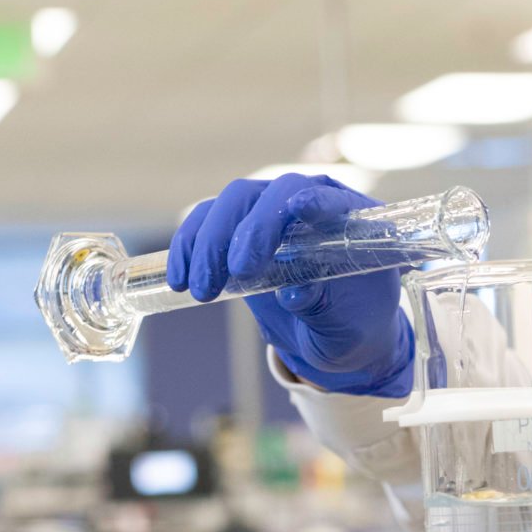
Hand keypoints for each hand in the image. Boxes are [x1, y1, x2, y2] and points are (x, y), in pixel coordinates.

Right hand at [168, 174, 413, 397]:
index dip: (316, 200)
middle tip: (238, 272)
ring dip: (210, 243)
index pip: (330, 198)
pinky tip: (180, 279)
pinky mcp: (236, 228)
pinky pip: (204, 222)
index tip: (300, 209)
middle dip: (249, 230)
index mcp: (348, 220)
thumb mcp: (346, 329)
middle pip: (271, 195)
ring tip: (201, 290)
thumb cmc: (351, 327)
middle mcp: (306, 202)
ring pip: (230, 203)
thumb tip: (293, 294)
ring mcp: (268, 210)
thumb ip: (326, 309)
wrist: (330, 336)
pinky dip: (188, 248)